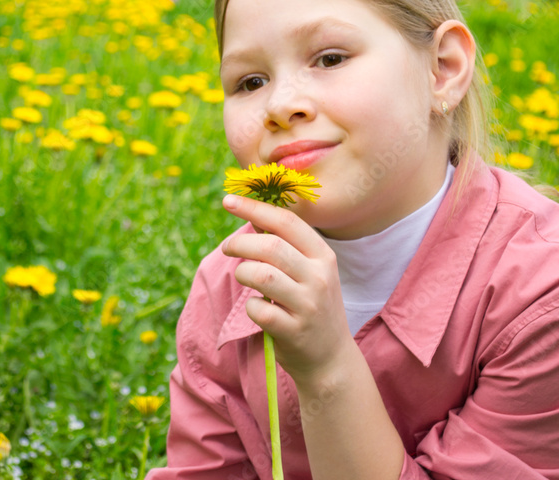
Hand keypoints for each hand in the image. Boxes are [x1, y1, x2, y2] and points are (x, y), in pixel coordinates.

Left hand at [221, 193, 352, 384]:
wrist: (331, 359)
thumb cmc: (311, 306)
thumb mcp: (308, 272)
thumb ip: (284, 245)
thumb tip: (252, 215)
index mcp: (323, 256)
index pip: (286, 221)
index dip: (254, 208)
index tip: (228, 200)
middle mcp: (319, 277)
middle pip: (270, 246)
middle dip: (240, 243)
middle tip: (227, 248)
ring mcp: (308, 305)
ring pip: (261, 275)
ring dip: (242, 273)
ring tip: (243, 278)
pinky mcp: (294, 330)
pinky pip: (258, 309)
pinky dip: (250, 306)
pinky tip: (258, 309)